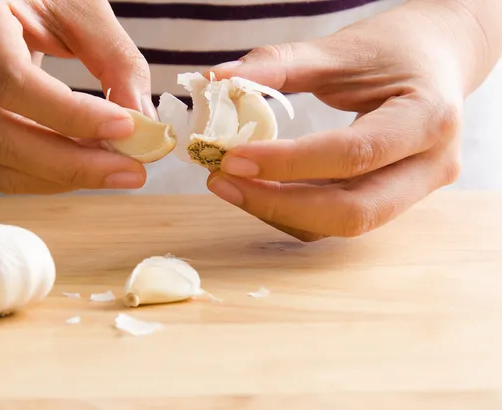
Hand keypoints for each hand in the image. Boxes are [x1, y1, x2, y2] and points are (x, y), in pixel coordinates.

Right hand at [0, 0, 154, 193]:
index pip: (11, 81)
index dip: (70, 115)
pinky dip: (49, 174)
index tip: (126, 128)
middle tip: (131, 172)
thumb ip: (116, 61)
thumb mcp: (83, 7)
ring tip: (117, 168)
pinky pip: (1, 162)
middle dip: (70, 165)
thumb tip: (143, 125)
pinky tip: (88, 164)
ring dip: (62, 176)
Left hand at [205, 0, 497, 240]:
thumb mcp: (339, 49)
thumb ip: (278, 65)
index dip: (288, 163)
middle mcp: (430, 166)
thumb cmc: (393, 47)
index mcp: (428, 118)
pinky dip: (292, 208)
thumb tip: (215, 80)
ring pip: (341, 224)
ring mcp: (415, 190)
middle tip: (221, 181)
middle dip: (279, 204)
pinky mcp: (392, 201)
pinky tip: (258, 186)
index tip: (232, 158)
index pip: (353, 154)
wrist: (438, 58)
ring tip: (230, 182)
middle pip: (353, 212)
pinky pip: (336, 218)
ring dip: (279, 210)